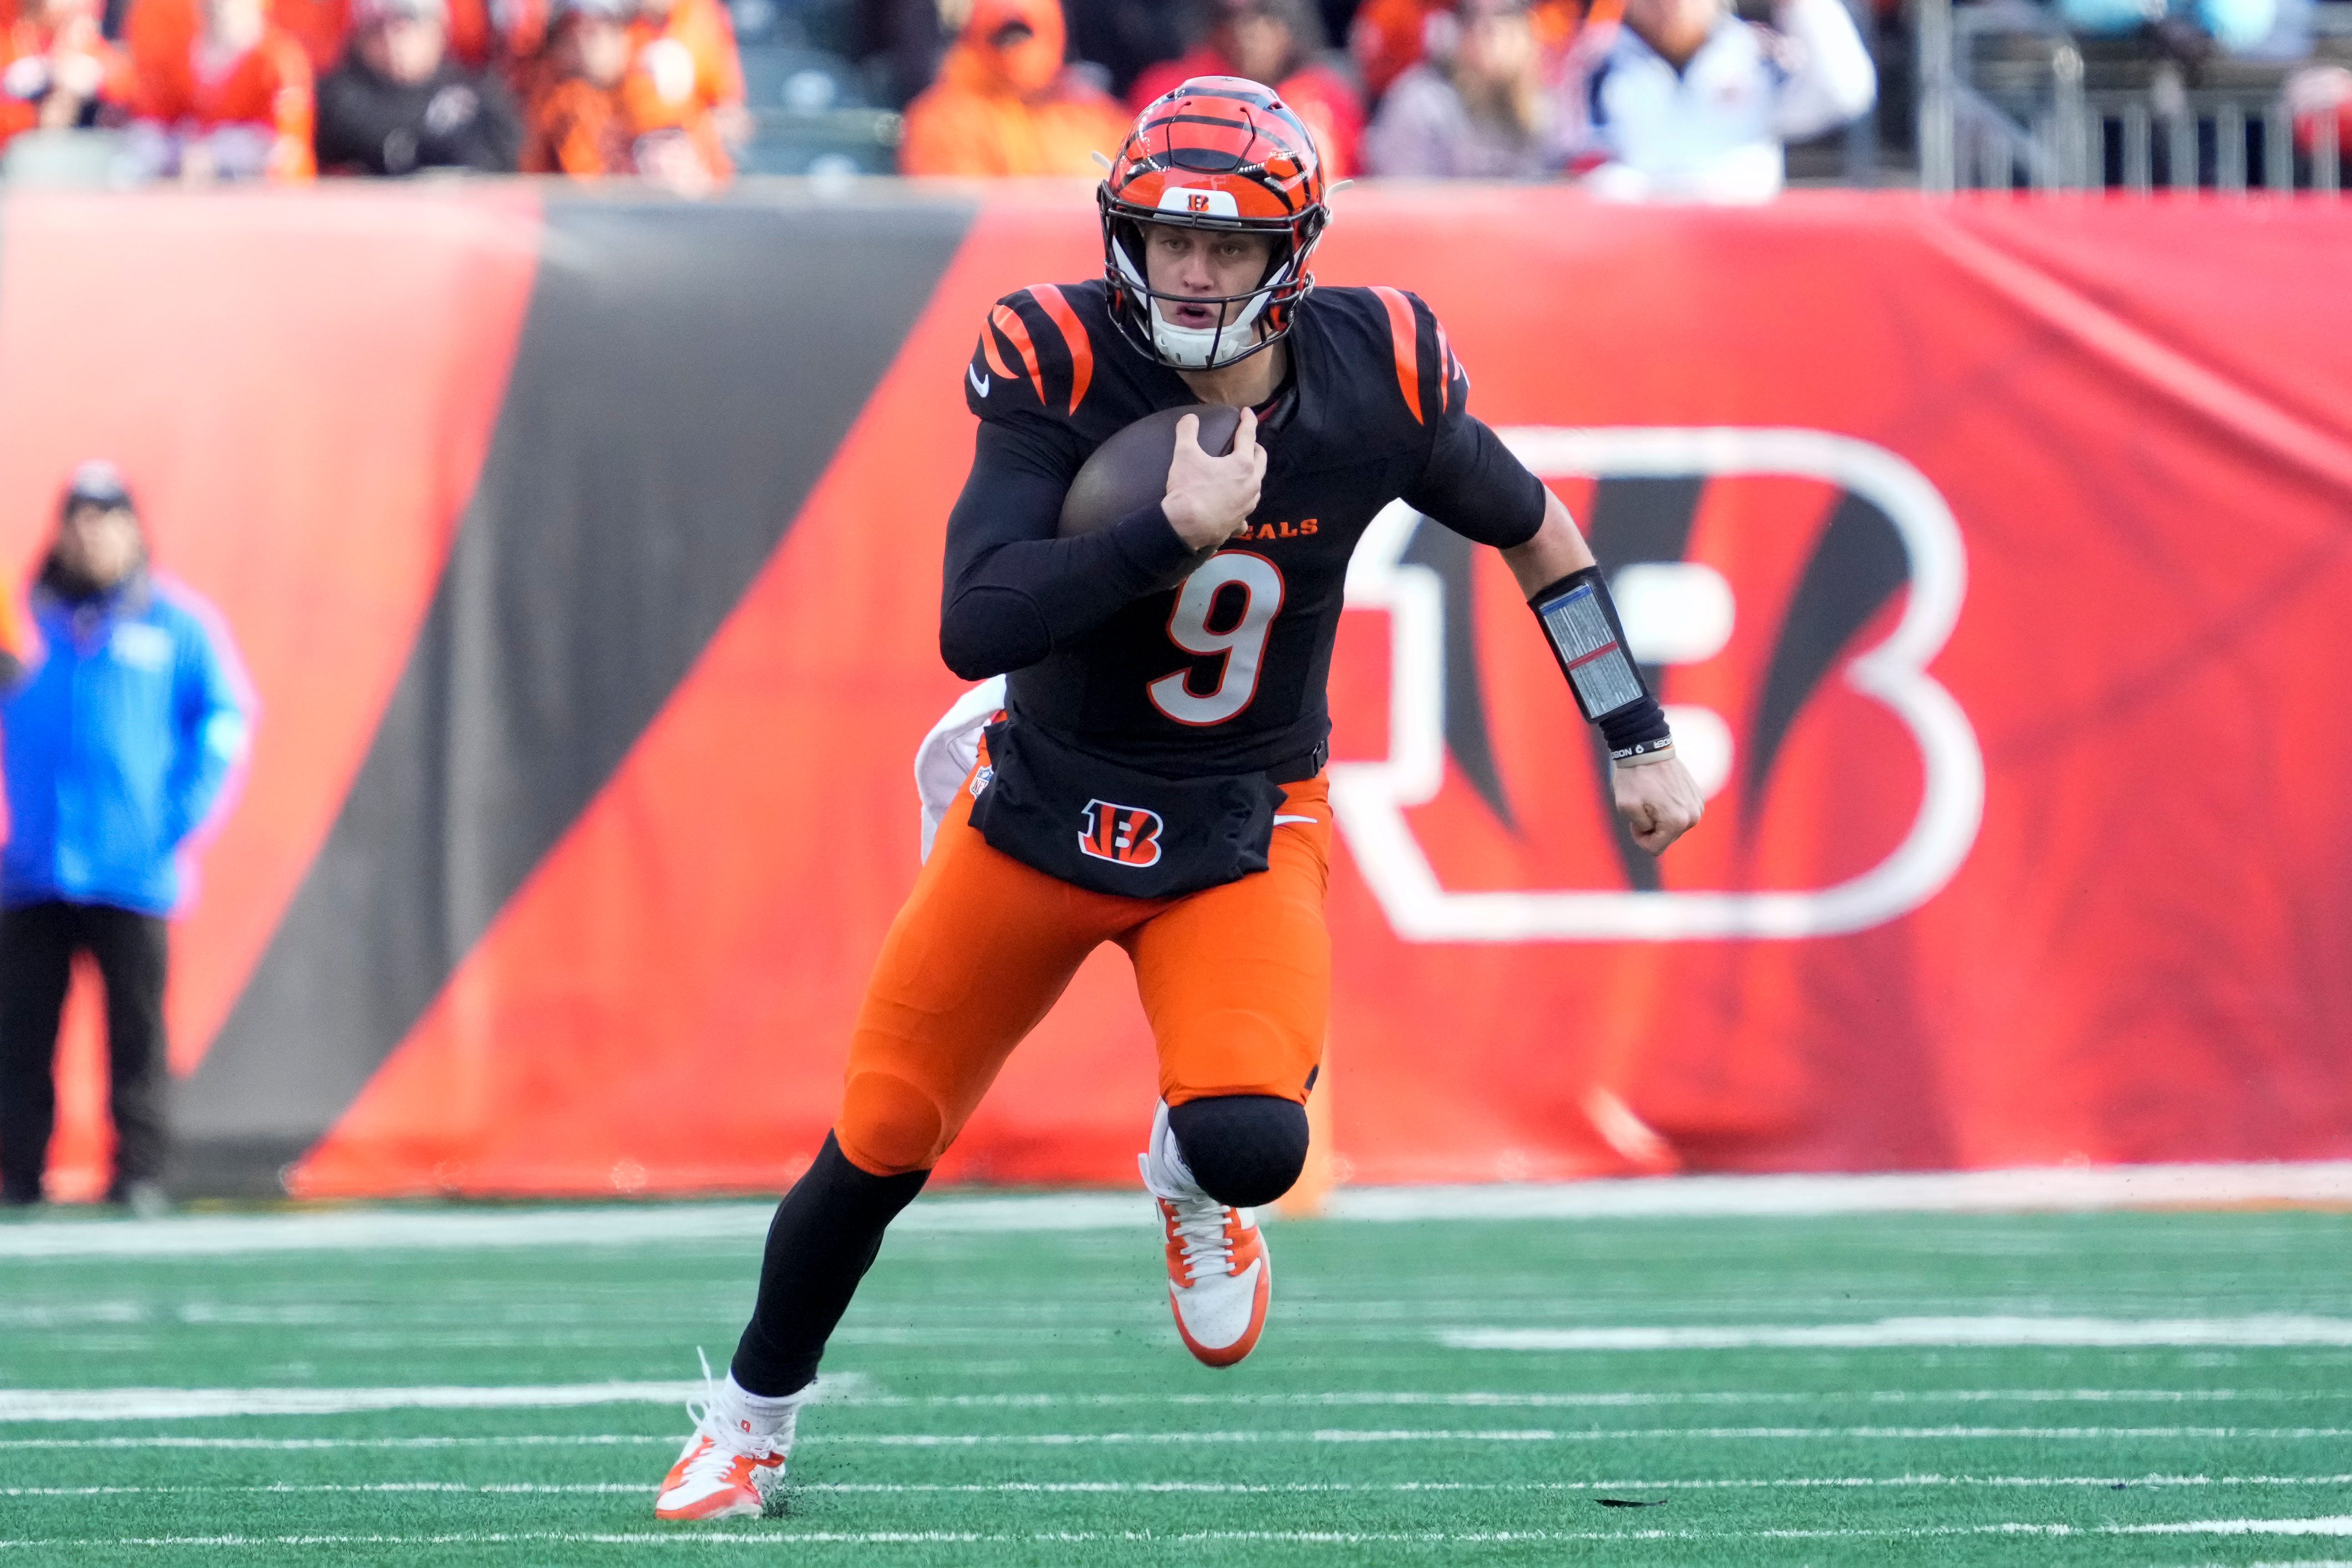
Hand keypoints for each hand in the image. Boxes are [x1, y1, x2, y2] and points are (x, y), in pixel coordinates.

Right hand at [1160, 407, 1264, 550]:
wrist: (1184, 527)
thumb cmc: (1188, 489)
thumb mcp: (1184, 454)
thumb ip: (1187, 432)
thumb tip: (1189, 418)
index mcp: (1242, 465)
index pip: (1248, 435)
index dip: (1248, 420)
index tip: (1248, 412)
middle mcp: (1251, 485)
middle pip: (1261, 460)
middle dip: (1256, 448)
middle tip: (1249, 442)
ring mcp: (1247, 506)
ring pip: (1256, 486)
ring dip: (1253, 475)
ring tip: (1244, 471)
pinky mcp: (1238, 523)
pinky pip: (1245, 514)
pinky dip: (1242, 507)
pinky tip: (1237, 509)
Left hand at [1614, 752, 1703, 855]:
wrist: (1647, 748)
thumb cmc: (1634, 777)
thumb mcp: (1626, 807)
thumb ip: (1641, 828)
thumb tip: (1653, 830)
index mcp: (1677, 822)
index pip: (1655, 848)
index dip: (1639, 837)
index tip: (1635, 820)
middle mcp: (1693, 816)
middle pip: (1667, 838)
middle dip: (1652, 828)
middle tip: (1643, 806)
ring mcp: (1698, 805)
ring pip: (1674, 827)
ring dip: (1661, 818)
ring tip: (1652, 798)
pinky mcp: (1698, 796)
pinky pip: (1681, 814)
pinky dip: (1670, 808)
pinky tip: (1662, 792)